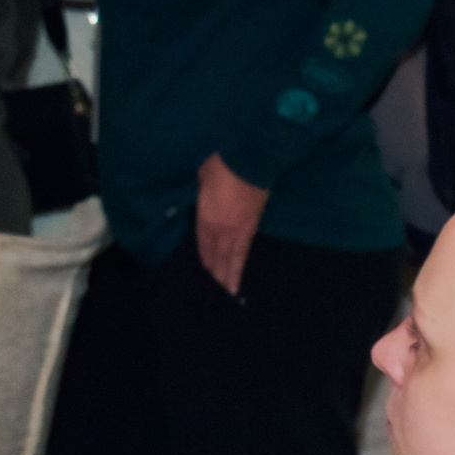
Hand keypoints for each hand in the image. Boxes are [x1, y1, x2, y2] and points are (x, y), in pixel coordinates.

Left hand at [195, 154, 267, 295]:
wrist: (250, 161)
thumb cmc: (221, 165)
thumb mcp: (202, 178)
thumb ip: (203, 194)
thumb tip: (206, 199)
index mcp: (205, 217)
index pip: (202, 243)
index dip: (203, 258)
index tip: (202, 272)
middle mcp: (220, 229)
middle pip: (216, 256)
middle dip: (215, 274)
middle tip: (215, 292)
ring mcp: (238, 229)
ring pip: (231, 258)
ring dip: (228, 275)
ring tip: (228, 292)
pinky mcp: (253, 226)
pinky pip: (244, 251)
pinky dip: (240, 264)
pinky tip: (239, 274)